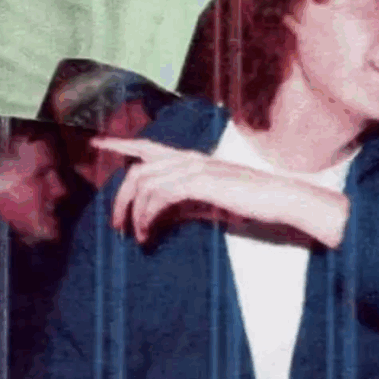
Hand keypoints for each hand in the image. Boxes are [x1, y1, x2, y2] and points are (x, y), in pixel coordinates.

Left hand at [91, 137, 349, 247]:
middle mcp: (190, 158)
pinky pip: (160, 195)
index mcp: (192, 159)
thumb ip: (185, 202)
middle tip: (115, 225)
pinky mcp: (201, 182)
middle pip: (138, 169)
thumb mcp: (211, 202)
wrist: (282, 201)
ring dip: (132, 212)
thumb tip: (159, 215)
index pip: (149, 146)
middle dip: (119, 197)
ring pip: (145, 182)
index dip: (121, 143)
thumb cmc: (251, 204)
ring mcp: (195, 168)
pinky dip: (148, 216)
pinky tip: (149, 234)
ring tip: (134, 236)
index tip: (96, 143)